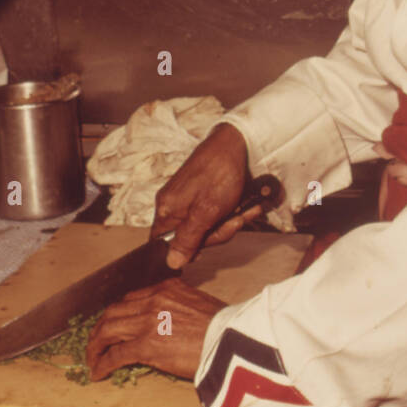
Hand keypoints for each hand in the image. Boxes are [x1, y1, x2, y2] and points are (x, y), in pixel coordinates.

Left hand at [86, 279, 226, 381]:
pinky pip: (115, 354)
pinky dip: (102, 363)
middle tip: (96, 341)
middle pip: (114, 311)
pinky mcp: (146, 346)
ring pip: (108, 330)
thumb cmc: (226, 328)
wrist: (235, 341)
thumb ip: (180, 309)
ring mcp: (147, 322)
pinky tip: (98, 372)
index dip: (119, 313)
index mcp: (168, 288)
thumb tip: (171, 326)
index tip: (115, 324)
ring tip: (92, 358)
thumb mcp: (201, 306)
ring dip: (95, 346)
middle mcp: (154, 300)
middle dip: (101, 327)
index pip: (132, 298)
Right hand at [152, 123, 257, 268]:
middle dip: (216, 233)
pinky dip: (231, 212)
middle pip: (188, 239)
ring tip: (242, 210)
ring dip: (229, 222)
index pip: (161, 244)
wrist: (236, 143)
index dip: (184, 251)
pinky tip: (244, 205)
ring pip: (205, 227)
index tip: (204, 249)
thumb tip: (171, 263)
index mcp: (166, 210)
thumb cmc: (219, 174)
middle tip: (232, 221)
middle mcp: (172, 205)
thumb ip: (187, 239)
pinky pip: (213, 214)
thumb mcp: (206, 213)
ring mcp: (188, 199)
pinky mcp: (202, 194)